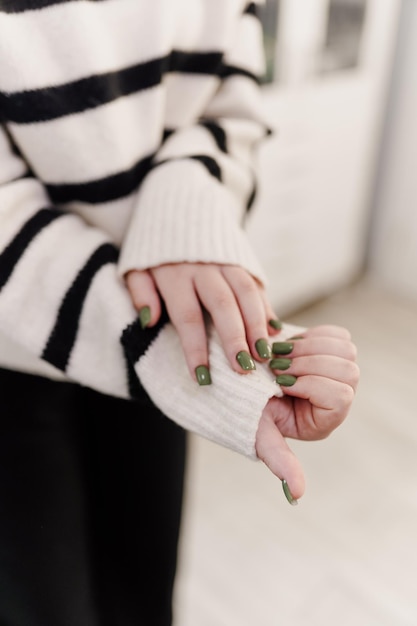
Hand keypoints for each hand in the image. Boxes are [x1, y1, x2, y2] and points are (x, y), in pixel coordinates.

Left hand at [125, 263, 280, 381]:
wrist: (176, 206)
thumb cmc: (153, 250)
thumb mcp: (135, 267)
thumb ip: (140, 293)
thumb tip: (149, 320)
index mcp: (174, 274)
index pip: (187, 316)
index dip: (195, 348)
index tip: (202, 376)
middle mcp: (203, 267)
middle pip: (223, 306)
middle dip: (235, 339)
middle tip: (243, 369)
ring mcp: (226, 261)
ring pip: (246, 293)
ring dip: (257, 325)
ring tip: (264, 355)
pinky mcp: (241, 258)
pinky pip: (256, 283)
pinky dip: (266, 307)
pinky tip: (274, 331)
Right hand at [255, 325, 358, 501]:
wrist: (240, 380)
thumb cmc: (249, 411)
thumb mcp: (262, 436)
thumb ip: (280, 461)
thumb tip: (297, 496)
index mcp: (326, 420)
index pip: (340, 395)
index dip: (310, 384)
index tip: (280, 382)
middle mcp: (338, 397)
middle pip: (348, 370)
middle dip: (309, 362)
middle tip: (278, 365)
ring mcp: (336, 372)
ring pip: (347, 350)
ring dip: (310, 346)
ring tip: (282, 353)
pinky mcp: (331, 350)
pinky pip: (338, 335)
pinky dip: (315, 334)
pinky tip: (292, 344)